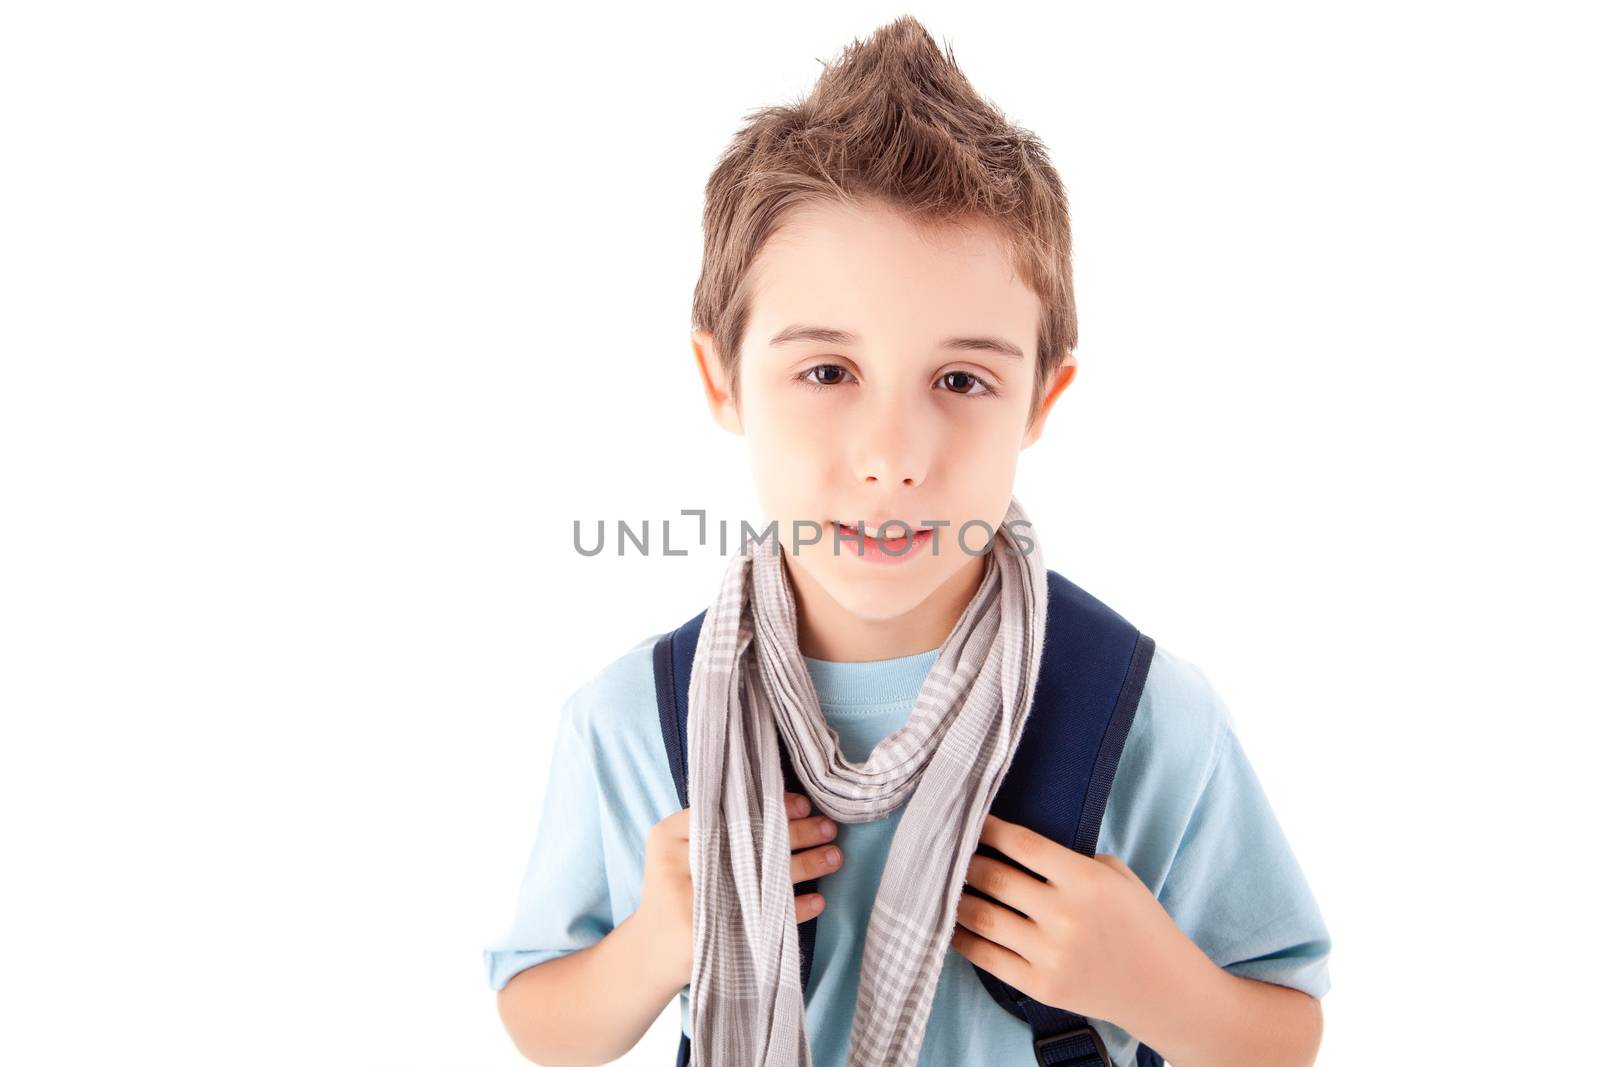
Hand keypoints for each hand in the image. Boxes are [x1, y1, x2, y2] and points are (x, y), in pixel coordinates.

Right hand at [637, 791, 843, 987]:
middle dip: (797, 833)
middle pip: (750, 841)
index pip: (726, 811)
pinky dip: (796, 909)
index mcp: (668, 837)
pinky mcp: (712, 937)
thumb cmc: (678, 890)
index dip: (769, 806)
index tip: (803, 804)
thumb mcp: (679, 851)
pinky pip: (765, 919)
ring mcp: (694, 904)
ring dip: (807, 865)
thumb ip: (716, 827)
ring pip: (764, 877)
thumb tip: (787, 806)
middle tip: (829, 827)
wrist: (651, 951)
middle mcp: (677, 866)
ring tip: (835, 857)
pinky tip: (818, 900)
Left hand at [949, 814, 1194, 1029]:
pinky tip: (950, 922)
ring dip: (954, 897)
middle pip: (993, 878)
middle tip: (946, 851)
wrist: (1162, 987)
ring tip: (938, 883)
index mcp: (1085, 881)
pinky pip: (986, 956)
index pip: (1022, 845)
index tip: (966, 818)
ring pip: (981, 916)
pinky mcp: (1040, 986)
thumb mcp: (1116, 876)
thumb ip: (1070, 859)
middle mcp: (1064, 916)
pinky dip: (962, 937)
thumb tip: (1014, 844)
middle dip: (964, 861)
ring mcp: (1050, 954)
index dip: (988, 828)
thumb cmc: (1138, 922)